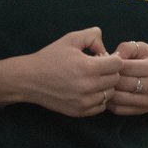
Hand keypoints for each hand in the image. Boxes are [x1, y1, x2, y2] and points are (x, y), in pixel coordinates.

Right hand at [0, 27, 123, 117]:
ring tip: (92, 79)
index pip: (118, 64)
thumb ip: (93, 36)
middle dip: (110, 72)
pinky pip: (101, 106)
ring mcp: (84, 101)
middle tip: (97, 68)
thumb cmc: (50, 57)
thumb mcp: (71, 39)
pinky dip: (98, 99)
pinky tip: (88, 90)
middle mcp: (88, 86)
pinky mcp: (79, 112)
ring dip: (105, 86)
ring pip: (110, 94)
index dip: (113, 58)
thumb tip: (107, 49)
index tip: (103, 58)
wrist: (29, 79)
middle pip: (116, 79)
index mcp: (88, 67)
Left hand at [108, 40, 147, 115]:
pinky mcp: (141, 111)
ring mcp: (147, 101)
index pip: (126, 67)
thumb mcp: (146, 50)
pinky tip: (106, 93)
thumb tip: (113, 56)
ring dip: (106, 91)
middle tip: (98, 73)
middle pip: (121, 83)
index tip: (103, 61)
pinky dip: (109, 102)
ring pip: (118, 98)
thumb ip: (129, 48)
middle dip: (107, 77)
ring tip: (101, 83)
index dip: (111, 64)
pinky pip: (119, 109)